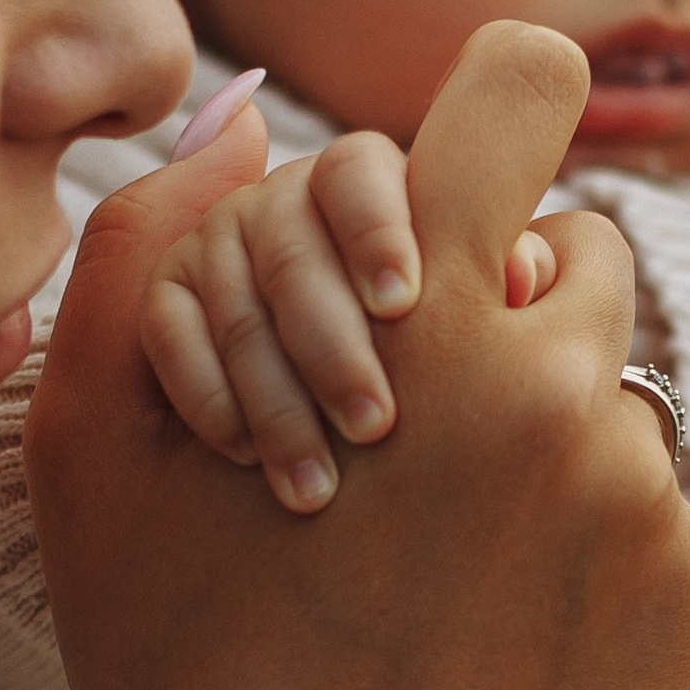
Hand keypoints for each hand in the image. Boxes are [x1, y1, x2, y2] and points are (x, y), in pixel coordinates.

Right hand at [28, 23, 689, 689]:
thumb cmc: (183, 679)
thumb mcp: (95, 459)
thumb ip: (149, 252)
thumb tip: (237, 115)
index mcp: (414, 311)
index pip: (523, 82)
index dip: (499, 105)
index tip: (477, 160)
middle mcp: (555, 375)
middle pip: (576, 252)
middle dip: (505, 317)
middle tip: (409, 444)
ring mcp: (643, 488)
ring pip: (611, 398)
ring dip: (542, 449)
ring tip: (440, 573)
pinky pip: (659, 519)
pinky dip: (592, 563)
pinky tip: (498, 645)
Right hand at [140, 129, 555, 515]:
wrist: (341, 517)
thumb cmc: (439, 418)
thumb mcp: (483, 346)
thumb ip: (497, 294)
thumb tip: (521, 271)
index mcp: (373, 194)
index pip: (360, 172)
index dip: (376, 228)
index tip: (402, 304)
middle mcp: (291, 204)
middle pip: (294, 246)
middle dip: (333, 344)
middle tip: (375, 428)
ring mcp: (221, 246)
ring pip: (238, 301)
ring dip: (278, 398)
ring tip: (320, 486)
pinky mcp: (167, 300)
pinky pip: (171, 329)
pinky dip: (210, 395)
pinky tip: (248, 458)